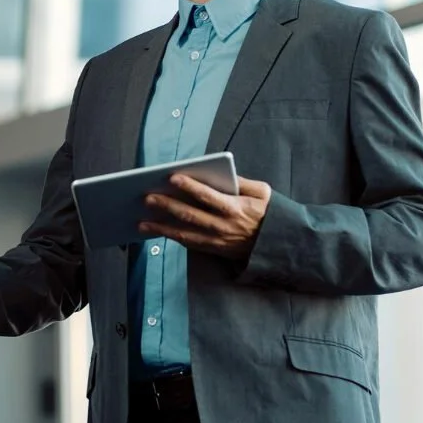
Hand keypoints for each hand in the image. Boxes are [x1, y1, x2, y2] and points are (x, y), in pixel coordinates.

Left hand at [140, 175, 270, 258]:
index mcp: (235, 208)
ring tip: (142, 221)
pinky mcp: (214, 249)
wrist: (280, 245)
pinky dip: (171, 237)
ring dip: (161, 227)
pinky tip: (156, 231)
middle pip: (190, 215)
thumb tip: (221, 173)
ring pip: (185, 234)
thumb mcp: (263, 192)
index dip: (190, 186)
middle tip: (147, 197)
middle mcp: (223, 226)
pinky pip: (189, 244)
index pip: (208, 196)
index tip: (172, 177)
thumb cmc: (270, 214)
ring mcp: (217, 240)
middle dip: (167, 205)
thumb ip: (241, 182)